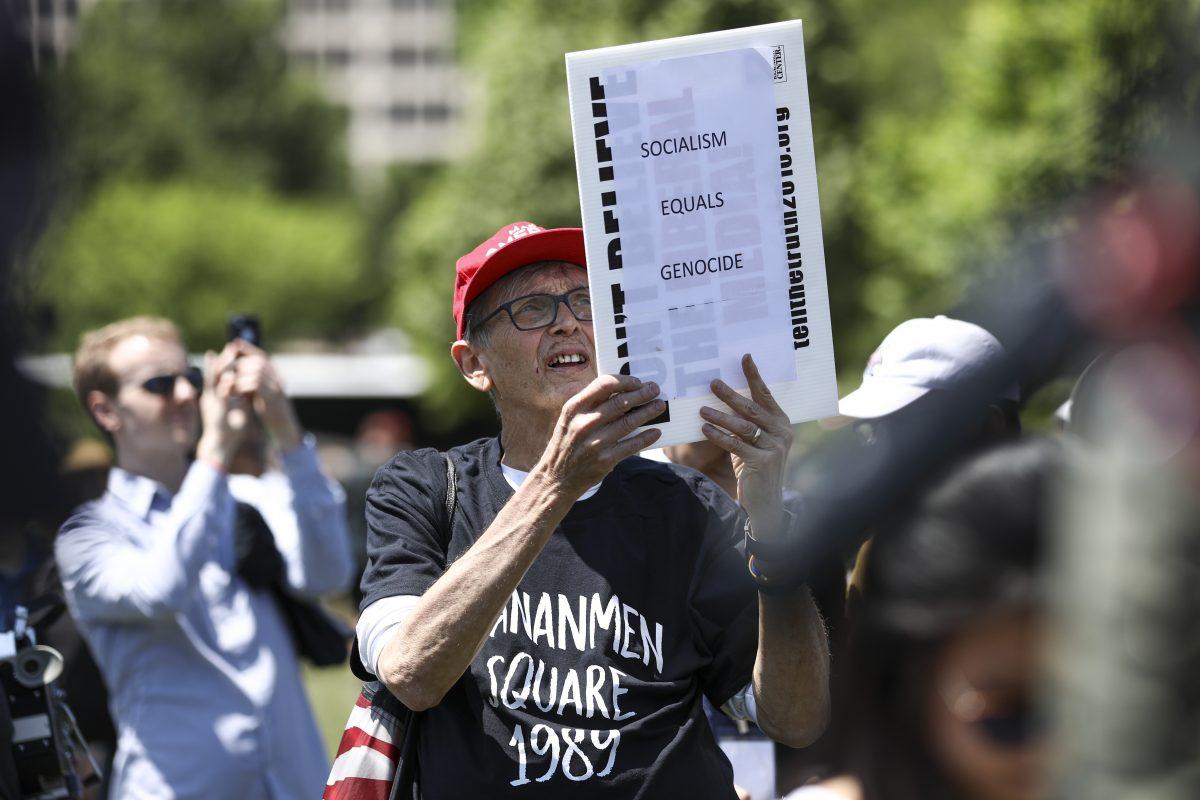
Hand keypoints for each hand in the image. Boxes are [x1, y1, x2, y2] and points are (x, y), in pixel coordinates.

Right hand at [196, 345, 249, 468]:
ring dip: (221, 368)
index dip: (226, 362)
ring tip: (228, 355)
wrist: (220, 445)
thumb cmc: (229, 429)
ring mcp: (213, 403)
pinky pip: (221, 397)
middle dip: (223, 359)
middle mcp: (212, 397)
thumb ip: (241, 397)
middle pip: (216, 374)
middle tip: (231, 346)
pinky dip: (225, 387)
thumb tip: (249, 387)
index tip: (234, 350)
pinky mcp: (217, 412)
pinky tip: (230, 377)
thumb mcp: (237, 409)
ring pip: (215, 382)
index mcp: (217, 395)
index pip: (221, 374)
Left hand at [229, 339, 301, 450]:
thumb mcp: (265, 395)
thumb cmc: (273, 413)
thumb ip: (257, 383)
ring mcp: (277, 388)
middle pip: (257, 362)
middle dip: (239, 364)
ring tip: (227, 382)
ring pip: (255, 372)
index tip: (234, 344)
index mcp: (276, 376)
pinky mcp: (273, 398)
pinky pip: (255, 385)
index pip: (262, 356)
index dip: (248, 349)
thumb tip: (242, 371)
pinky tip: (234, 391)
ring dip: (239, 375)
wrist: (285, 429)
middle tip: (225, 369)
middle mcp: (279, 379)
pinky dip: (242, 386)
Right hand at [534, 374, 664, 498]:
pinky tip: (655, 432)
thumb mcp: (570, 418)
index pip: (603, 385)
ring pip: (629, 422)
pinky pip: (631, 445)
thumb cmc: (567, 442)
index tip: (637, 381)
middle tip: (655, 389)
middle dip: (641, 394)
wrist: (557, 477)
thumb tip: (622, 390)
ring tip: (659, 406)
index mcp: (574, 408)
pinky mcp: (605, 460)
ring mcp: (595, 443)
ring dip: (648, 412)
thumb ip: (590, 404)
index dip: (624, 381)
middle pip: (620, 402)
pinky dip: (646, 437)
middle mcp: (583, 423)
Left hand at [700, 354, 792, 537]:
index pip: (765, 394)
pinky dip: (719, 436)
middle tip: (712, 382)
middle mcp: (782, 432)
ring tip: (701, 409)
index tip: (745, 357)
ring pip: (743, 426)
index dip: (754, 375)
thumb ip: (746, 422)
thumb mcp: (754, 441)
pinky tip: (705, 429)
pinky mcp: (763, 462)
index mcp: (781, 422)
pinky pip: (737, 445)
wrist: (765, 501)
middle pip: (752, 408)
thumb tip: (722, 395)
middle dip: (731, 394)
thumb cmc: (754, 465)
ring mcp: (774, 448)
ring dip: (720, 416)